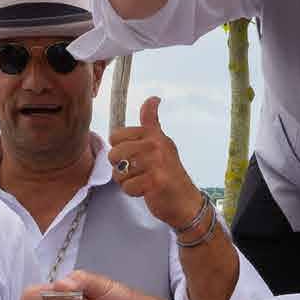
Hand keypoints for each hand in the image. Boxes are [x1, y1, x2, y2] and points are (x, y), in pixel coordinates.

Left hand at [107, 97, 204, 230]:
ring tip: (141, 181)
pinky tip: (145, 190)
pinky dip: (133, 192)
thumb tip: (153, 98)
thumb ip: (151, 122)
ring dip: (126, 181)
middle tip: (136, 172)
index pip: (116, 135)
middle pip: (114, 153)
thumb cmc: (168, 172)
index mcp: (154, 134)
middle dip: (120, 167)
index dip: (119, 149)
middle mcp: (156, 145)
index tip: (134, 156)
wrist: (185, 201)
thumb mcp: (161, 142)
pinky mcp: (155, 182)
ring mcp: (157, 163)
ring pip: (119, 172)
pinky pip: (127, 186)